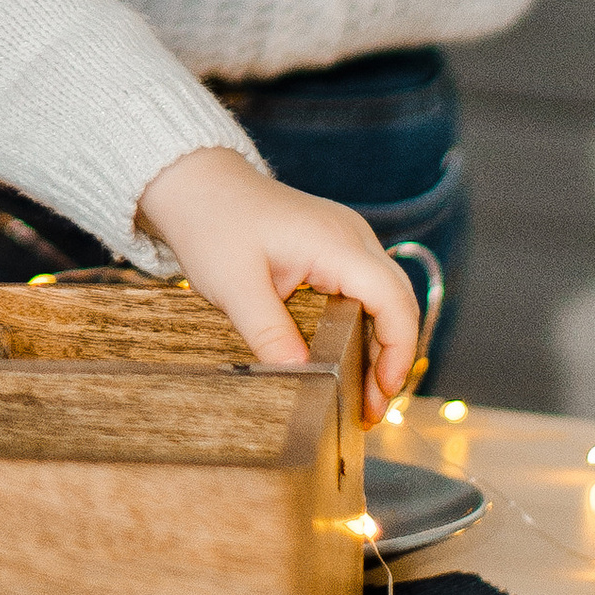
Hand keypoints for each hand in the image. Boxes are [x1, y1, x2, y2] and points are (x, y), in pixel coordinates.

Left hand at [137, 146, 418, 419]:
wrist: (196, 183)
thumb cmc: (212, 226)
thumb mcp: (233, 286)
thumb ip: (269, 333)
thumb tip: (302, 377)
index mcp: (336, 242)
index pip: (393, 300)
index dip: (397, 351)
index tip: (379, 395)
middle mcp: (352, 236)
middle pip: (398, 303)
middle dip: (392, 359)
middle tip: (369, 411)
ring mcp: (347, 239)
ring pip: (385, 298)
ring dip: (379, 346)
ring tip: (361, 397)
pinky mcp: (335, 247)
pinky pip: (365, 290)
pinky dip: (364, 327)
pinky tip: (346, 360)